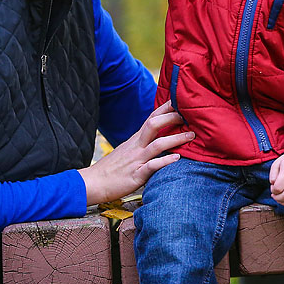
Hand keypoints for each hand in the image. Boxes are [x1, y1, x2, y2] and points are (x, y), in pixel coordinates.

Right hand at [78, 102, 192, 204]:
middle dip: (172, 118)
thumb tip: (157, 137)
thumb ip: (141, 143)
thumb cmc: (111, 169)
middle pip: (154, 125)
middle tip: (191, 115)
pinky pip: (151, 166)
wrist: (92, 183)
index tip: (181, 100)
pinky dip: (165, 162)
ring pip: (157, 144)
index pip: (151, 118)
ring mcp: (136, 160)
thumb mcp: (127, 150)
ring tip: (191, 136)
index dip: (166, 108)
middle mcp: (136, 146)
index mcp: (135, 140)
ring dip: (175, 138)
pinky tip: (177, 159)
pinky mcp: (135, 175)